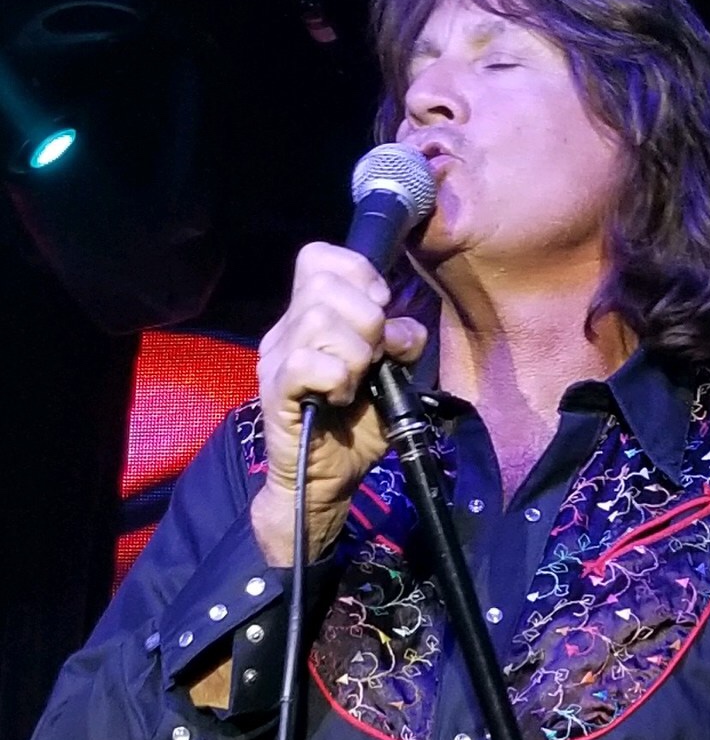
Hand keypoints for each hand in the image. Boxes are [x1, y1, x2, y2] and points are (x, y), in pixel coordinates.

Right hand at [252, 241, 426, 563]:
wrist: (328, 482)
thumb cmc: (355, 428)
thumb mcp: (392, 378)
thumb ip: (402, 345)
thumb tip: (403, 330)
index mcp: (308, 316)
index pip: (318, 257)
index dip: (357, 273)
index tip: (380, 311)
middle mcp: (286, 330)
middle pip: (322, 284)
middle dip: (366, 319)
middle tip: (371, 358)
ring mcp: (276, 359)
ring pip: (316, 321)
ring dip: (353, 353)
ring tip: (354, 382)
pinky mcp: (275, 392)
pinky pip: (305, 363)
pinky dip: (335, 379)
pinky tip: (338, 398)